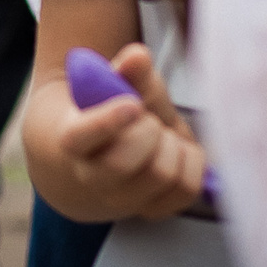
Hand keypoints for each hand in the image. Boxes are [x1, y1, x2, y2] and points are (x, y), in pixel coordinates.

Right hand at [49, 44, 207, 219]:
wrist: (111, 152)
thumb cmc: (115, 111)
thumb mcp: (117, 86)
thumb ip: (128, 71)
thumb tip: (138, 56)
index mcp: (74, 140)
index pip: (81, 137)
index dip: (107, 121)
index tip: (132, 103)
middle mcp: (93, 177)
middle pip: (123, 162)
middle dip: (148, 130)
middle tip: (148, 118)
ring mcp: (124, 199)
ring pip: (162, 175)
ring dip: (172, 145)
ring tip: (162, 134)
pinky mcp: (155, 210)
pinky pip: (187, 188)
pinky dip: (192, 162)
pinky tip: (178, 151)